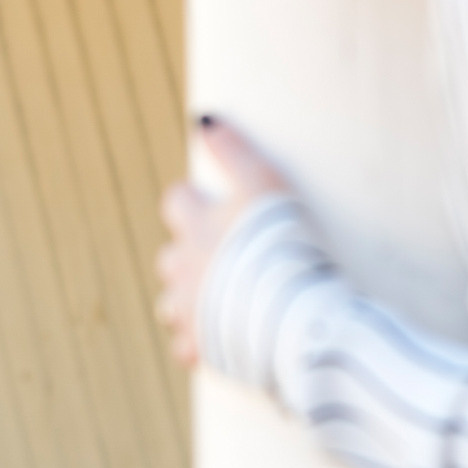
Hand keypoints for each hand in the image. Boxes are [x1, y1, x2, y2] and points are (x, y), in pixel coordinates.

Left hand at [154, 117, 288, 366]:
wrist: (296, 314)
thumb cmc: (283, 244)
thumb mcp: (264, 184)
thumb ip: (234, 151)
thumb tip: (203, 119)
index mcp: (197, 227)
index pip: (176, 203)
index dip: (193, 204)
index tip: (214, 209)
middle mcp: (184, 267)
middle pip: (171, 257)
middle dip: (189, 257)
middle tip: (226, 261)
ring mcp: (189, 310)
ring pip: (172, 304)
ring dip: (189, 301)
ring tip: (220, 303)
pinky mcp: (202, 347)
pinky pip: (187, 348)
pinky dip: (199, 344)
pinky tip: (220, 342)